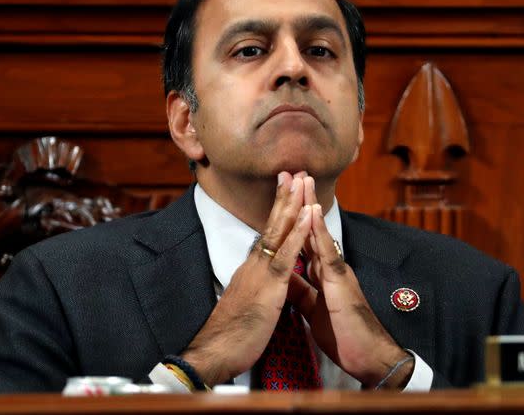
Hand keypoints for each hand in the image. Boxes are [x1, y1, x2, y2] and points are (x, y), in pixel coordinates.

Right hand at [181, 172, 311, 385]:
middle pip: (271, 224)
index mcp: (252, 269)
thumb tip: (263, 282)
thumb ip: (256, 288)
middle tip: (293, 171)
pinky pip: (285, 255)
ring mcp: (260, 272)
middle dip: (284, 197)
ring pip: (277, 231)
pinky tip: (306, 216)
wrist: (216, 352)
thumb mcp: (248, 305)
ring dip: (291, 205)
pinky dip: (297, 233)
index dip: (278, 212)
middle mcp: (254, 263)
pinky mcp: (268, 286)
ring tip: (300, 181)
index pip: (267, 234)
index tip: (285, 190)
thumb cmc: (233, 334)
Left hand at [288, 177, 413, 388]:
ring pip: (318, 232)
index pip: (302, 240)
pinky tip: (313, 210)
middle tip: (292, 174)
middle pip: (310, 229)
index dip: (292, 219)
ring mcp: (336, 270)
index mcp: (320, 273)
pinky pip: (327, 250)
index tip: (281, 198)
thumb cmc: (343, 334)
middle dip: (300, 203)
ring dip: (310, 205)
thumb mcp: (313, 310)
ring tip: (302, 179)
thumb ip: (302, 291)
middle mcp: (328, 266)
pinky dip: (318, 229)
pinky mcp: (340, 280)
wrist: (366, 356)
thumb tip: (287, 279)